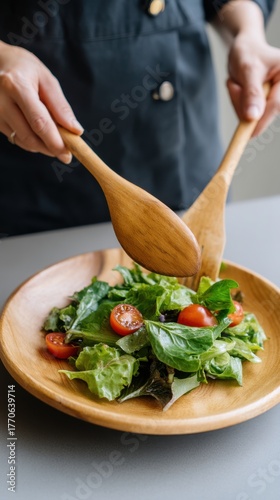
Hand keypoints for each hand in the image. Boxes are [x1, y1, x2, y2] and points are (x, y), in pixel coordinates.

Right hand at [0, 41, 82, 162]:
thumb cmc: (24, 69)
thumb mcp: (46, 79)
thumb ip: (60, 106)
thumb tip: (75, 130)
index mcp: (16, 86)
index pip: (39, 122)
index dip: (55, 141)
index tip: (68, 153)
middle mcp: (1, 102)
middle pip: (29, 136)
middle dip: (50, 149)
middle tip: (66, 154)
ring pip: (23, 141)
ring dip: (42, 147)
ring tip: (54, 141)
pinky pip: (16, 139)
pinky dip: (31, 142)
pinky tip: (39, 135)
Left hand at [227, 33, 279, 135]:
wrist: (245, 48)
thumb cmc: (248, 52)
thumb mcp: (248, 69)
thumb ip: (251, 93)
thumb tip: (253, 117)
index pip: (276, 105)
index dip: (262, 120)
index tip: (249, 134)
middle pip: (266, 112)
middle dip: (244, 103)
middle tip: (234, 85)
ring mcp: (275, 96)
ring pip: (254, 114)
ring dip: (239, 102)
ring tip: (238, 83)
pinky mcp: (266, 103)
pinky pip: (249, 113)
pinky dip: (239, 103)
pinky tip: (240, 88)